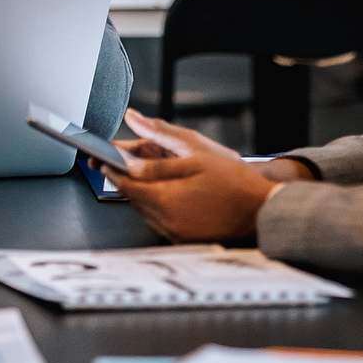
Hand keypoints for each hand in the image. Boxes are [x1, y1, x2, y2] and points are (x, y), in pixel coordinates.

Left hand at [102, 111, 276, 242]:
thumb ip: (156, 143)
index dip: (110, 168)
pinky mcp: (185, 239)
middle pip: (132, 197)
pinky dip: (155, 203)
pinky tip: (164, 190)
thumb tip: (131, 123)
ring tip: (143, 172)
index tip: (99, 157)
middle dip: (124, 177)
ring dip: (140, 190)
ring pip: (144, 209)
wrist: (264, 210)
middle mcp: (167, 222)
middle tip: (115, 160)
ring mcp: (176, 234)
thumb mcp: (193, 154)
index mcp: (166, 200)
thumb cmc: (233, 182)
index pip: (125, 184)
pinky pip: (159, 219)